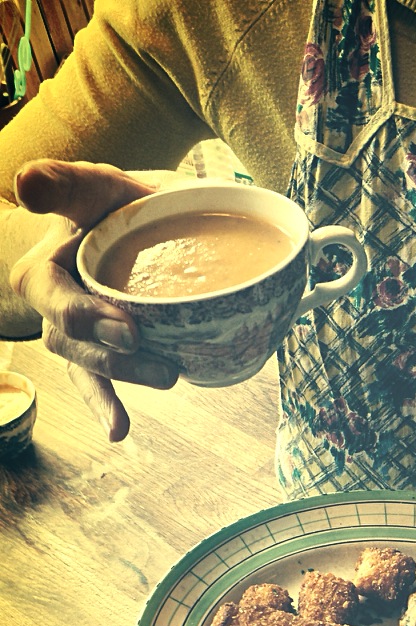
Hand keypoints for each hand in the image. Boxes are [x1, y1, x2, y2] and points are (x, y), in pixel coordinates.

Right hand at [9, 158, 179, 439]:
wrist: (122, 225)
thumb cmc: (108, 205)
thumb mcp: (93, 186)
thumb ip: (66, 183)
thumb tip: (24, 181)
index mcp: (45, 269)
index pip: (49, 291)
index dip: (83, 315)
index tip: (125, 329)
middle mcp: (53, 307)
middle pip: (70, 338)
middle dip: (108, 351)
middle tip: (150, 352)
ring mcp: (75, 336)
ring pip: (86, 364)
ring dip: (124, 376)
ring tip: (167, 377)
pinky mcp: (97, 353)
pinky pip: (95, 384)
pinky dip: (106, 406)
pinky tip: (118, 430)